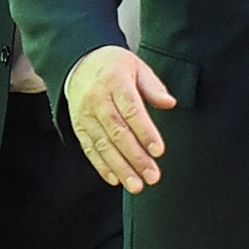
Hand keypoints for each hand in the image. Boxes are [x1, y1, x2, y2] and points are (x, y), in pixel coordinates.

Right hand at [64, 45, 175, 193]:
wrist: (79, 63)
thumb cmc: (114, 66)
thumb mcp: (137, 67)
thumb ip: (153, 87)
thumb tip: (169, 103)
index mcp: (115, 82)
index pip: (132, 110)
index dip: (145, 132)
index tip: (158, 150)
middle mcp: (97, 101)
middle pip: (117, 132)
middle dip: (135, 157)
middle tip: (152, 176)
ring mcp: (85, 116)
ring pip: (103, 145)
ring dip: (120, 168)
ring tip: (136, 185)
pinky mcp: (78, 127)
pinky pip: (89, 149)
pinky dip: (101, 166)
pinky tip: (115, 179)